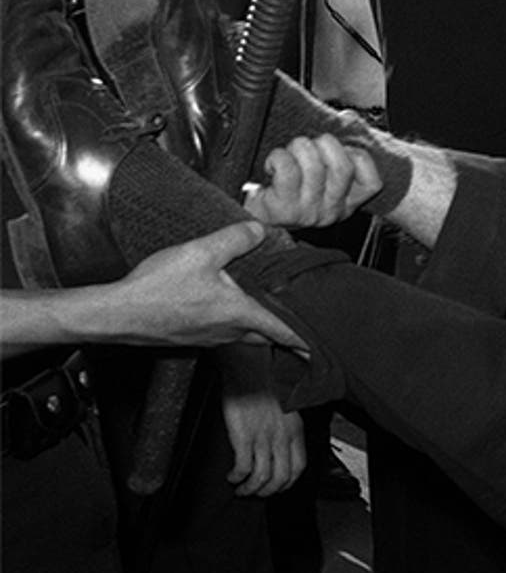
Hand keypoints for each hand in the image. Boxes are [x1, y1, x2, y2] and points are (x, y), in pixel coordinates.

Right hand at [111, 223, 304, 348]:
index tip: (325, 341)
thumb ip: (235, 239)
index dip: (307, 336)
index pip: (285, 330)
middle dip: (289, 329)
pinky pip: (227, 332)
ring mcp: (210, 337)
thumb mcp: (200, 252)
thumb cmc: (154, 290)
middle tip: (304, 319)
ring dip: (263, 324)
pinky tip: (233, 305)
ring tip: (274, 307)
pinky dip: (240, 322)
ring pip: (248, 334)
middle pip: (270, 335)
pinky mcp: (194, 336)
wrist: (114, 315)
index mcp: (238, 314)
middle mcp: (228, 332)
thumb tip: (261, 230)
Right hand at [222, 384, 305, 496]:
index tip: (276, 486)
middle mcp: (282, 437)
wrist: (250, 368)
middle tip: (255, 493)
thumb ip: (286, 429)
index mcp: (295, 430)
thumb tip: (279, 448)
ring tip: (240, 489)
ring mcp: (263, 437)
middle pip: (281, 478)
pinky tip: (231, 476)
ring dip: (250, 489)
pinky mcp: (244, 436)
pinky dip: (236, 477)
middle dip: (267, 492)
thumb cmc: (265, 385)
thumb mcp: (286, 409)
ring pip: (262, 477)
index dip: (287, 483)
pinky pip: (243, 467)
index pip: (298, 467)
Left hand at [245, 135, 379, 228]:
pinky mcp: (283, 209)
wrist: (249, 217)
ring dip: (297, 148)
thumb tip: (347, 117)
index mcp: (346, 204)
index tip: (338, 150)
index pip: (372, 182)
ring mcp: (308, 212)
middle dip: (322, 143)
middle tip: (306, 146)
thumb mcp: (319, 176)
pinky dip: (278, 157)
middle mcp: (330, 211)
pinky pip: (287, 169)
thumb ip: (338, 149)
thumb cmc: (285, 190)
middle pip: (341, 165)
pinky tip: (273, 164)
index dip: (357, 156)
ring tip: (288, 153)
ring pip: (314, 165)